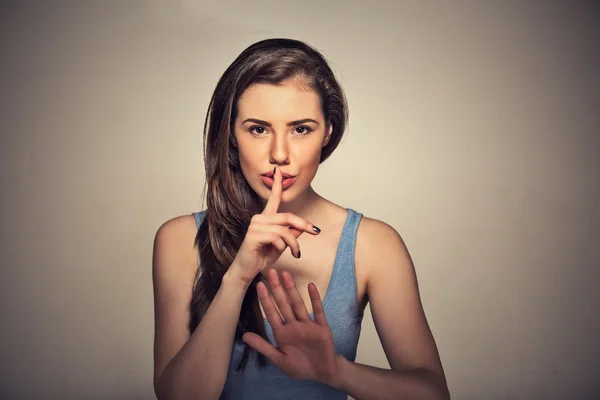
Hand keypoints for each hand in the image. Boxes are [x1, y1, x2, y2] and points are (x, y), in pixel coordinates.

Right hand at [227, 167, 320, 286]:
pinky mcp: (254, 235)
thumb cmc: (261, 257)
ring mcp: (255, 226)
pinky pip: (277, 237)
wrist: (247, 271)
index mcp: (265, 218)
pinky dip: (283, 247)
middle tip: (316, 232)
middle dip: (304, 224)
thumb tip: (303, 227)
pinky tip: (279, 253)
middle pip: (288, 216)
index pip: (273, 198)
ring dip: (294, 243)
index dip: (276, 184)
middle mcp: (259, 218)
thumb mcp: (281, 245)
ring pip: (285, 229)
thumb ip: (291, 234)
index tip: (278, 170)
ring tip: (296, 253)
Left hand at [241, 268, 339, 383]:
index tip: (259, 285)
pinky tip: (311, 286)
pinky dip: (314, 299)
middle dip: (277, 288)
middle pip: (283, 304)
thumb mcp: (279, 359)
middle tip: (270, 272)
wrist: (322, 373)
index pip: (271, 313)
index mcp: (282, 333)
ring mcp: (307, 325)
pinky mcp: (321, 327)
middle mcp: (293, 325)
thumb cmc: (299, 367)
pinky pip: (318, 311)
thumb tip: (244, 336)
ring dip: (292, 289)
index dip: (265, 299)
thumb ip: (263, 346)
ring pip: (298, 304)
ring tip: (286, 274)